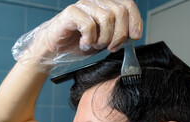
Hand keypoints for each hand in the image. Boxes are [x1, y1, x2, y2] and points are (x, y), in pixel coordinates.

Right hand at [12, 0, 142, 72]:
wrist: (54, 50)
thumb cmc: (76, 43)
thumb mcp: (104, 40)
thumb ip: (118, 35)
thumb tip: (134, 35)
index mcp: (105, 5)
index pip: (127, 4)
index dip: (135, 20)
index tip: (134, 36)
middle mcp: (95, 1)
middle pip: (119, 12)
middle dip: (119, 35)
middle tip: (110, 48)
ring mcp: (83, 5)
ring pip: (107, 18)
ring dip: (103, 39)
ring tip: (94, 45)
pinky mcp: (71, 13)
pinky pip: (89, 25)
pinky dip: (89, 40)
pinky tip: (83, 43)